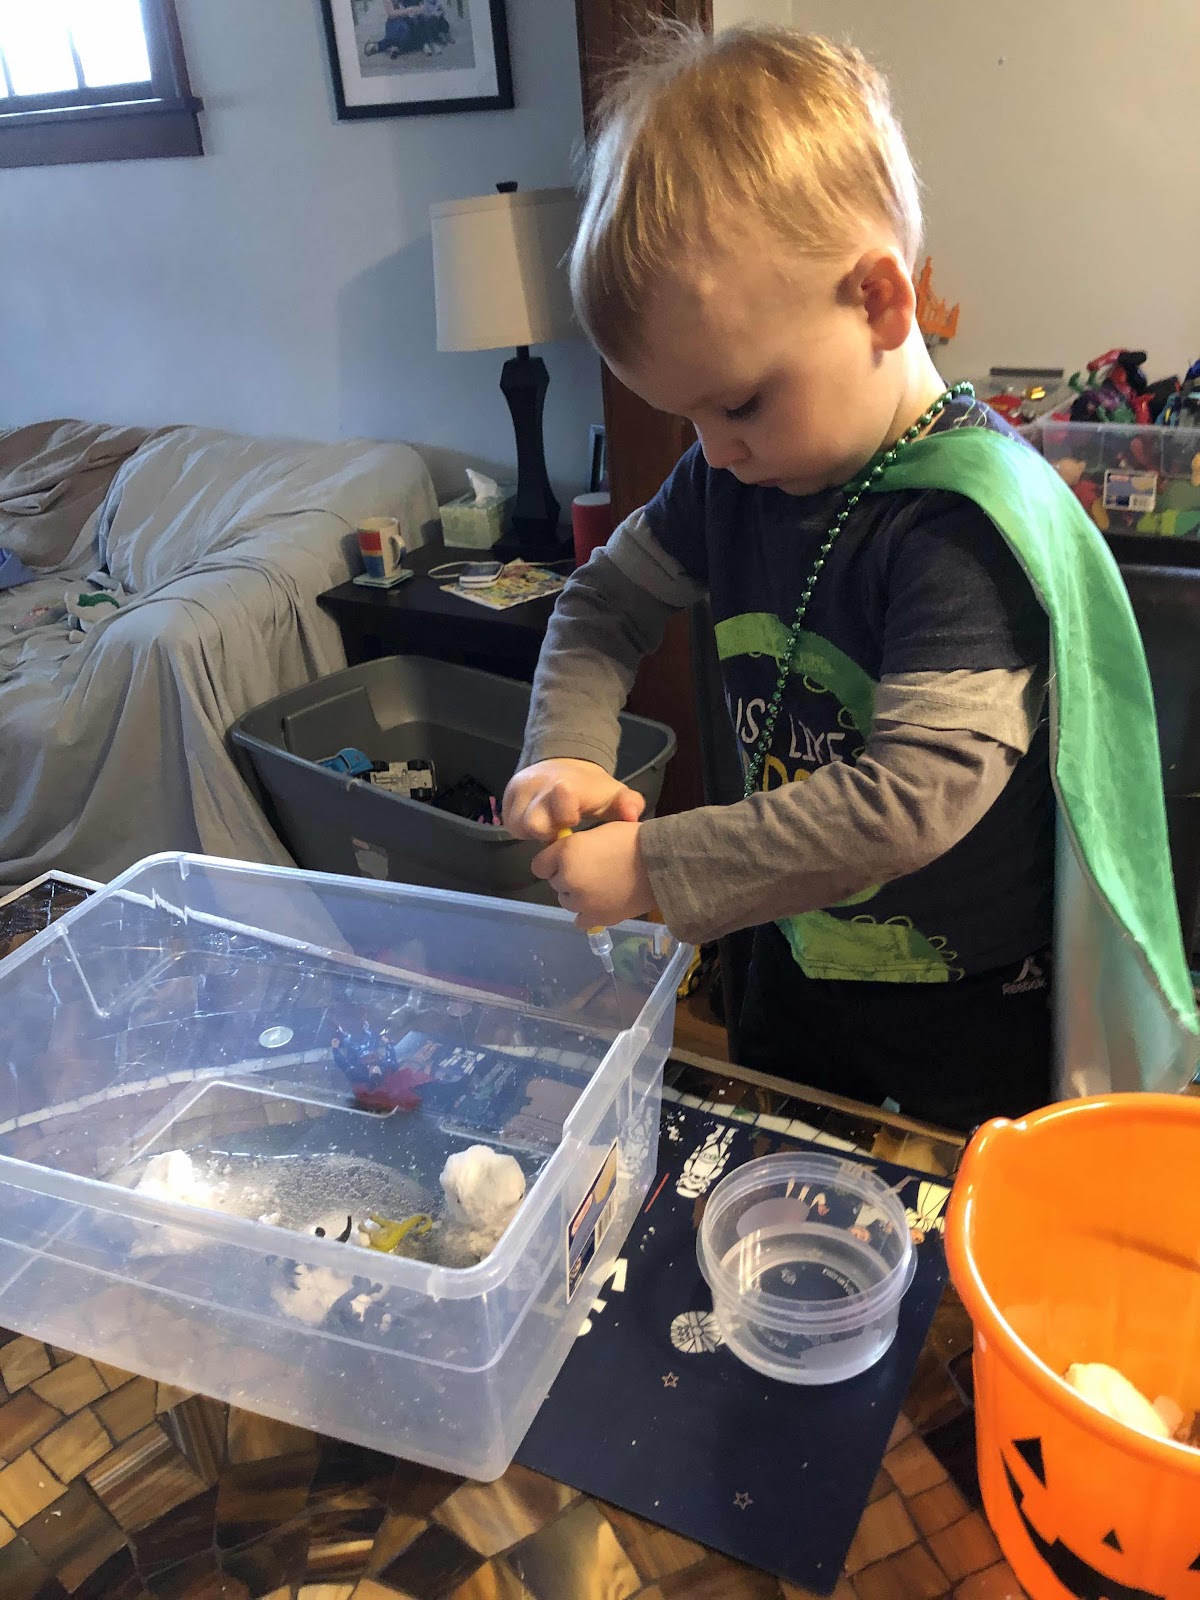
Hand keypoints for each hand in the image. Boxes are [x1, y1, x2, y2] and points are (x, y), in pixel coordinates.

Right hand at [502, 758, 644, 841]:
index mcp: (566, 785)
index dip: (565, 818)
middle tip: (559, 830)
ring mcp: (519, 791)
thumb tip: (632, 816)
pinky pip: (509, 823)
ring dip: (533, 832)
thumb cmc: (591, 788)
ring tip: (549, 827)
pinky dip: (523, 829)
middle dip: (546, 832)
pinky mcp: (506, 798)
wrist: (562, 764)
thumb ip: (628, 804)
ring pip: (517, 825)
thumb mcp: (613, 794)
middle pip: (532, 823)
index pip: (560, 801)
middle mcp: (537, 786)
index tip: (574, 821)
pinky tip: (539, 824)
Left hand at [531, 822, 653, 928]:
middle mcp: (567, 879)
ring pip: (567, 901)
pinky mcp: (597, 918)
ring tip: (600, 887)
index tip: (566, 859)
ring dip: (577, 895)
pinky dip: (587, 913)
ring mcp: (581, 902)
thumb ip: (575, 847)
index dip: (552, 862)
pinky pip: (580, 920)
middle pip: (554, 883)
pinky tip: (600, 904)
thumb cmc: (633, 840)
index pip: (539, 865)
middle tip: (592, 871)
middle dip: (568, 878)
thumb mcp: (598, 831)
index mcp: (566, 852)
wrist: (661, 863)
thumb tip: (566, 858)